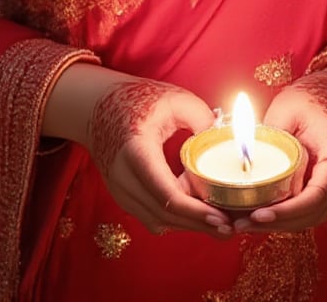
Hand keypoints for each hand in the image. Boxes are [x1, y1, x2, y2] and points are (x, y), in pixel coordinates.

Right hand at [88, 77, 232, 237]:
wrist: (96, 107)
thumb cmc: (137, 99)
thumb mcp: (174, 100)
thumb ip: (202, 119)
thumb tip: (227, 144)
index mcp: (136, 151)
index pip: (167, 195)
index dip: (196, 211)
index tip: (222, 218)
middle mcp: (123, 178)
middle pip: (165, 215)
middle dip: (199, 224)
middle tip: (230, 227)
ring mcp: (120, 191)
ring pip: (159, 221)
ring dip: (188, 224)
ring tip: (219, 222)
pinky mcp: (123, 196)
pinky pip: (152, 216)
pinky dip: (175, 218)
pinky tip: (195, 210)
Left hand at [233, 68, 326, 234]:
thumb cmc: (312, 96)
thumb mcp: (287, 108)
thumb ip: (274, 137)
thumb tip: (251, 167)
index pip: (318, 192)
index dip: (289, 209)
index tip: (259, 214)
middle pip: (315, 211)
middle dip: (278, 222)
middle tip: (241, 224)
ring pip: (314, 216)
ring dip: (282, 224)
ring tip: (246, 224)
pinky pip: (313, 208)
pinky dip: (289, 216)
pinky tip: (263, 216)